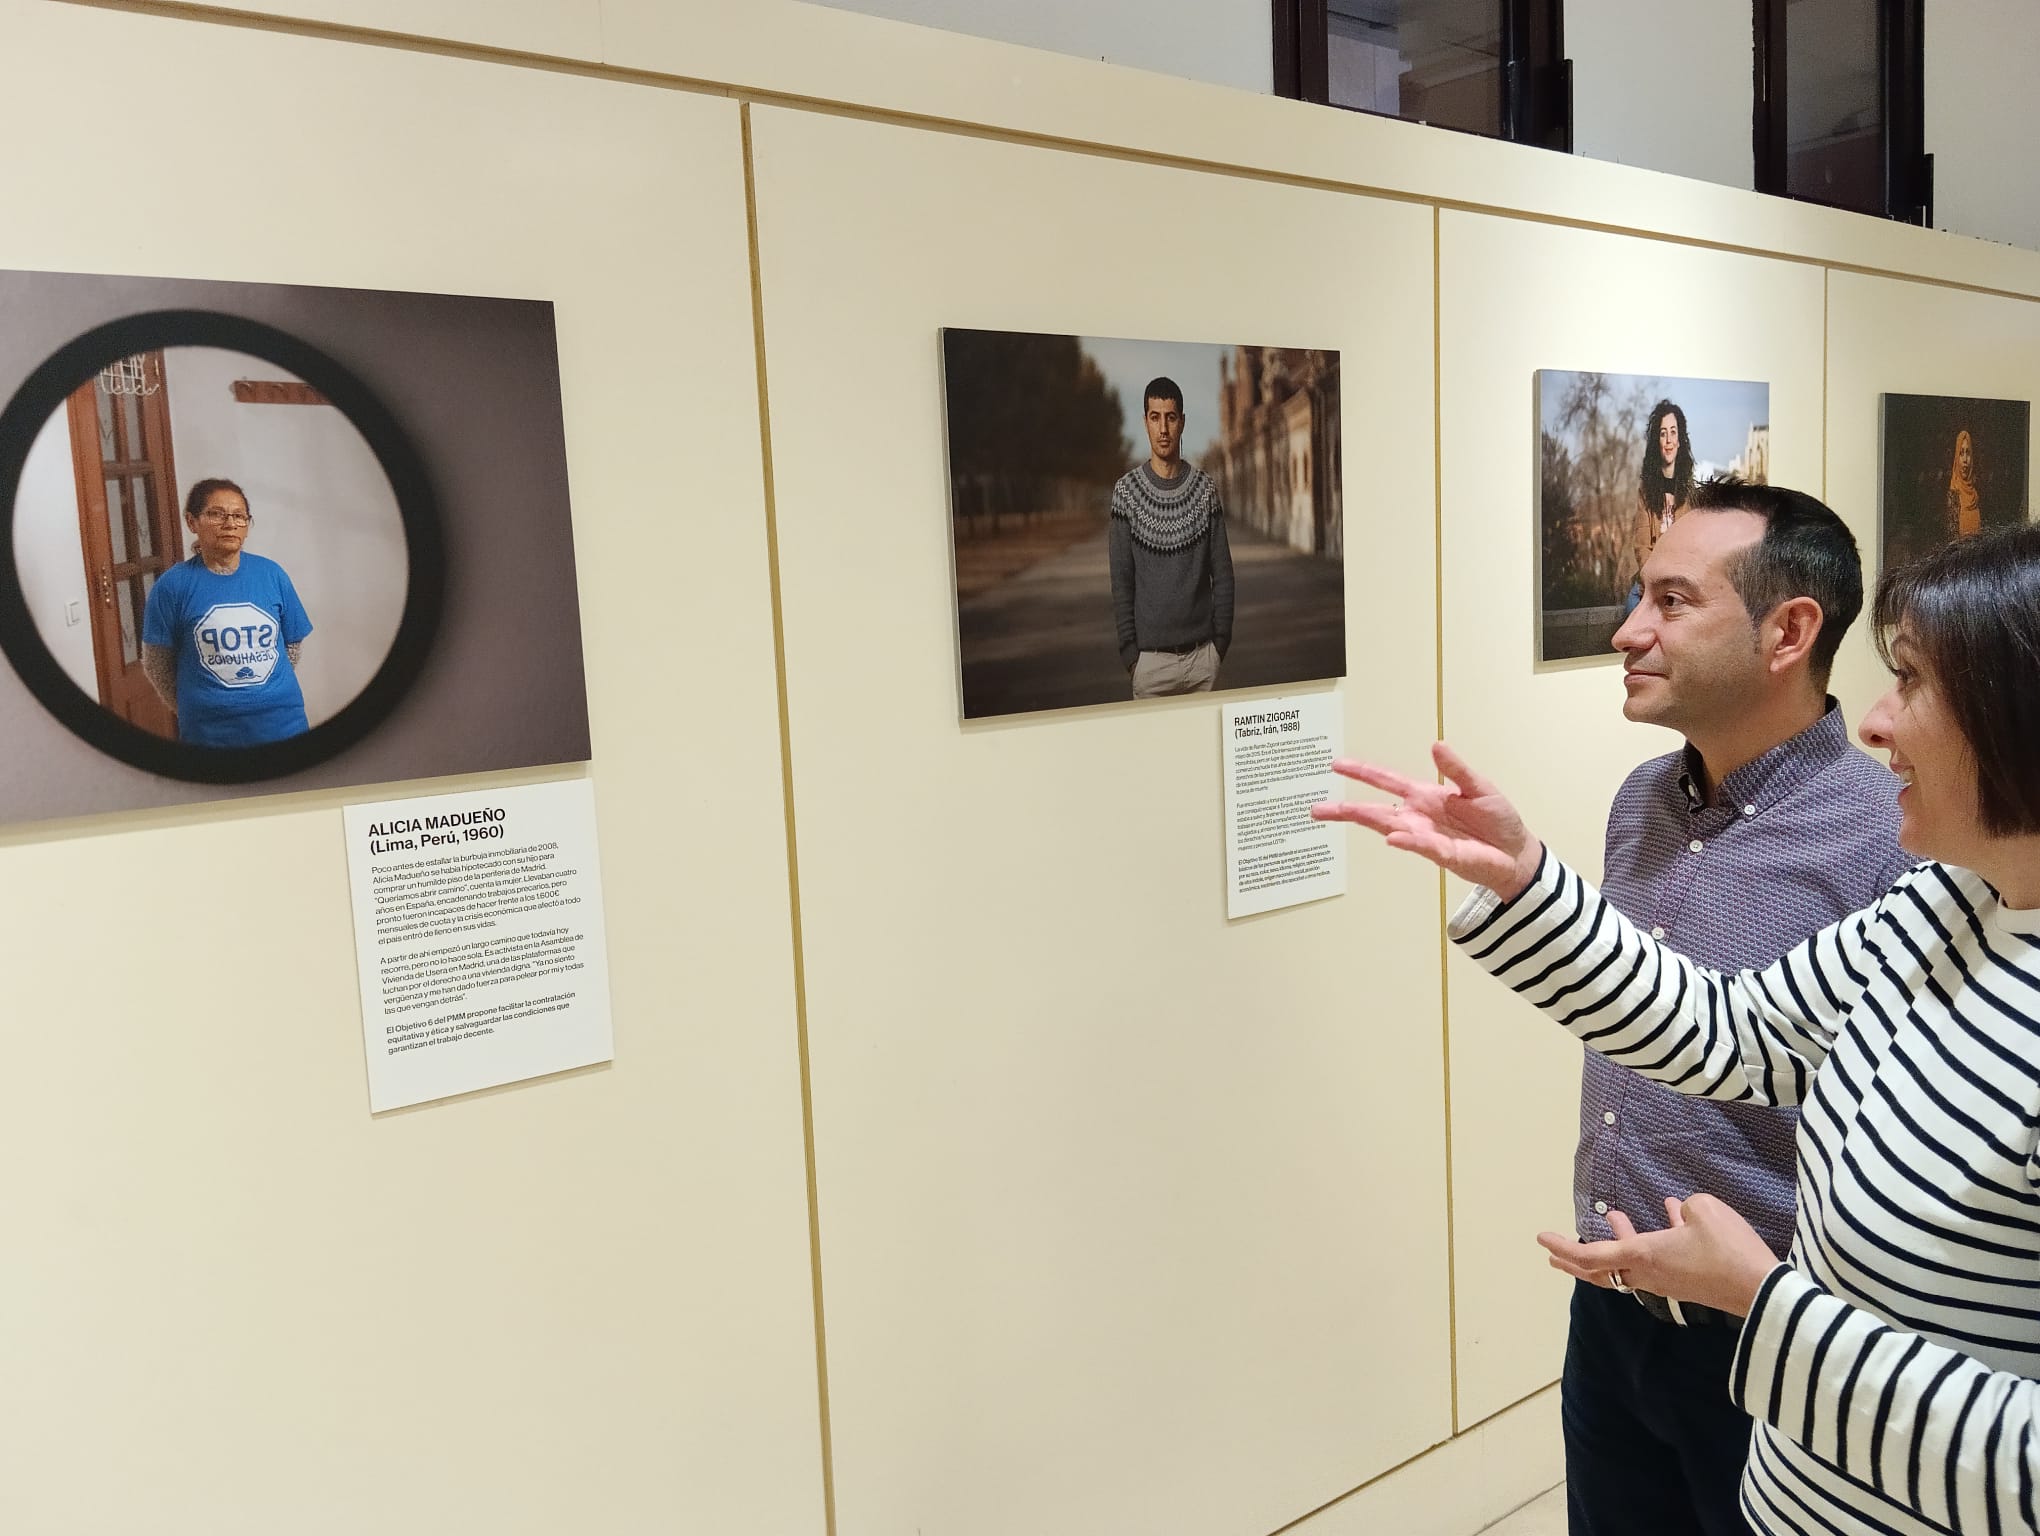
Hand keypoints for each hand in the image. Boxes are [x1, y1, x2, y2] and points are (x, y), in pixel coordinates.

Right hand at [1310, 742, 1542, 899]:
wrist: (1517, 853)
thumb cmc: (1498, 821)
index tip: (1337, 766)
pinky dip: (1407, 841)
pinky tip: (1393, 837)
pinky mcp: (1442, 854)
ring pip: (1388, 827)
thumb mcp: (1479, 786)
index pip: (1387, 781)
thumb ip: (1456, 769)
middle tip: (1317, 808)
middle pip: (1375, 809)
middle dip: (1346, 808)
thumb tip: (1436, 745)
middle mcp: (1418, 816)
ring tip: (1341, 813)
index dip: (1363, 772)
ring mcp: (1426, 836)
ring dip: (1366, 820)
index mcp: (1425, 796)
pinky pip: (1421, 846)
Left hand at [1537, 1195, 1781, 1317]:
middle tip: (1553, 1257)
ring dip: (1617, 1241)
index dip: (1563, 1248)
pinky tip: (1669, 1212)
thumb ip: (1683, 1207)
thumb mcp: (1703, 1210)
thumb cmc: (1728, 1248)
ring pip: (1629, 1264)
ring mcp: (1667, 1280)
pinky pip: (1659, 1258)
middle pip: (1601, 1272)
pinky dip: (1654, 1238)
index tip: (1541, 1240)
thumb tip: (1679, 1213)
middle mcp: (1648, 1273)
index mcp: (1642, 1256)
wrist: (1761, 1288)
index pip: (1591, 1256)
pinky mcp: (1686, 1281)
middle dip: (1575, 1262)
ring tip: (1613, 1215)